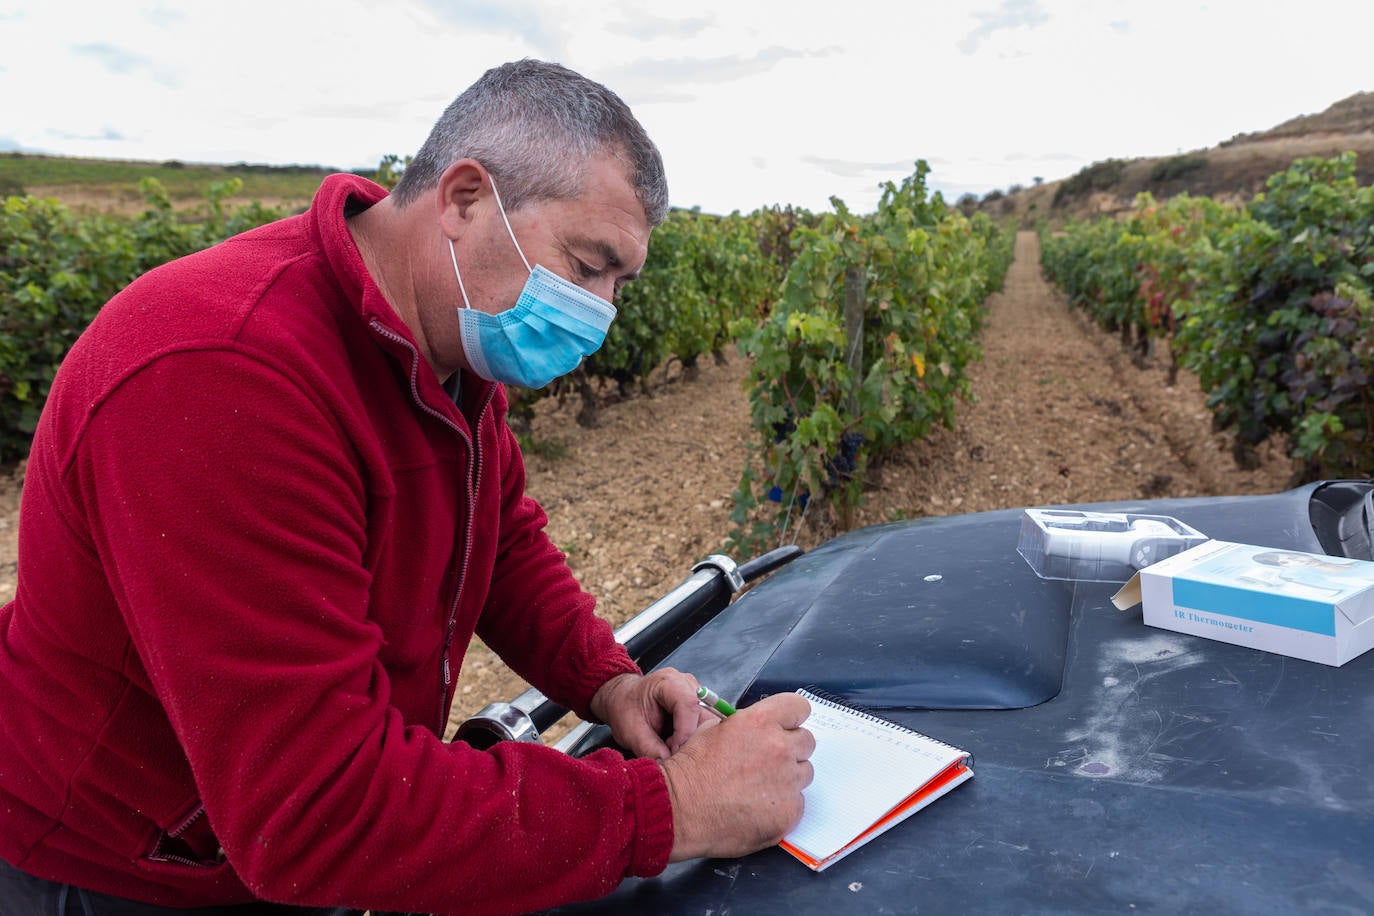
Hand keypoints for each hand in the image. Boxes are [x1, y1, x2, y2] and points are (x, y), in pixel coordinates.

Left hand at [588, 669, 715, 759]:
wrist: (622, 699)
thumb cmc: (624, 709)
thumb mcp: (631, 731)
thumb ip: (649, 748)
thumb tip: (667, 765)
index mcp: (668, 682)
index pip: (689, 705)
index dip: (685, 732)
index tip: (673, 752)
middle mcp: (687, 684)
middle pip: (704, 715)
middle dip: (691, 740)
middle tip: (671, 754)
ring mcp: (695, 694)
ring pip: (708, 723)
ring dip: (692, 741)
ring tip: (670, 748)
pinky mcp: (698, 707)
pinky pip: (704, 727)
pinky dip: (692, 740)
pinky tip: (675, 745)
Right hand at [659, 692, 814, 861]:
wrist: (679, 809)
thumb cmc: (691, 771)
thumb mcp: (712, 729)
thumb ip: (745, 725)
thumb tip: (759, 729)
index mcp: (761, 722)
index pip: (800, 707)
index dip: (791, 717)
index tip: (785, 726)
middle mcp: (779, 748)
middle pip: (806, 741)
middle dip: (790, 749)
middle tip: (767, 762)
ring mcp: (787, 782)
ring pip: (803, 773)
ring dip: (788, 778)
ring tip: (759, 788)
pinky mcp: (788, 812)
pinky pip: (797, 804)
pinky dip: (782, 806)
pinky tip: (758, 808)